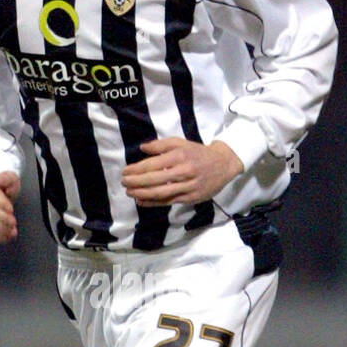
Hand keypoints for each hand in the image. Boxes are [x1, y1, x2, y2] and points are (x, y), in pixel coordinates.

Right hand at [0, 172, 20, 242]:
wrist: (0, 193)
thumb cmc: (5, 186)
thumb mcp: (9, 178)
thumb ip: (5, 179)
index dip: (0, 203)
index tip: (11, 209)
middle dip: (1, 217)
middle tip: (13, 221)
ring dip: (0, 228)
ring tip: (13, 230)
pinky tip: (8, 237)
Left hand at [121, 138, 242, 206]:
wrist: (223, 164)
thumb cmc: (198, 153)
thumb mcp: (181, 143)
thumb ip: (161, 145)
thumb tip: (142, 148)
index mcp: (179, 156)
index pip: (153, 164)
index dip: (136, 169)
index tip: (125, 171)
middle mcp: (183, 172)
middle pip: (154, 180)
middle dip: (135, 182)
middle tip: (123, 182)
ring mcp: (187, 187)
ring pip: (160, 192)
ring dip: (142, 193)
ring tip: (129, 192)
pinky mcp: (190, 198)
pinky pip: (168, 201)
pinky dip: (153, 203)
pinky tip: (141, 201)